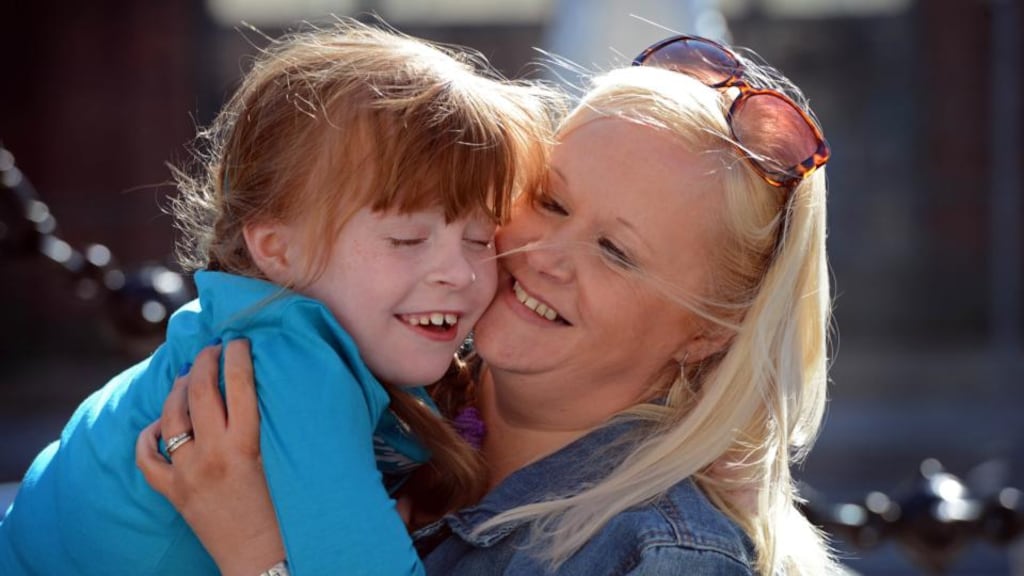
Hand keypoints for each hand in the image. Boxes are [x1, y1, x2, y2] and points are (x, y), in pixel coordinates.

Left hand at [136, 340, 285, 575]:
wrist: (260, 559)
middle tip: (213, 348)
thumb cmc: (285, 513)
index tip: (240, 340)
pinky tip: (160, 423)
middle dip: (205, 362)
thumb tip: (267, 391)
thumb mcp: (285, 463)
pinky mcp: (172, 492)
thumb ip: (274, 428)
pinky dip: (149, 434)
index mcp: (245, 446)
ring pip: (171, 417)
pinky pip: (147, 456)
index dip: (239, 356)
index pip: (240, 385)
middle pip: (201, 393)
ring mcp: (186, 473)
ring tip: (190, 376)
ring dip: (180, 390)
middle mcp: (211, 455)